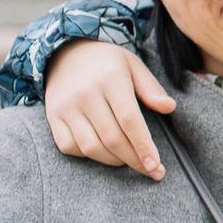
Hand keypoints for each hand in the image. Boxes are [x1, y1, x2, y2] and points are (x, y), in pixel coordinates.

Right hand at [44, 40, 172, 179]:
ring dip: (114, 161)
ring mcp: (66, 107)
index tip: (155, 165)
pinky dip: (87, 156)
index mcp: (110, 80)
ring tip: (129, 160)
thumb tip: (169, 107)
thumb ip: (151, 88)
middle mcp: (85, 94)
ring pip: (91, 147)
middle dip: (134, 159)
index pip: (130, 120)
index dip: (143, 146)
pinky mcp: (53, 116)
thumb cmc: (106, 63)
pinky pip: (68, 146)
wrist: (65, 52)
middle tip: (151, 170)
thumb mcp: (133, 65)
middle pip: (112, 138)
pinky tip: (103, 152)